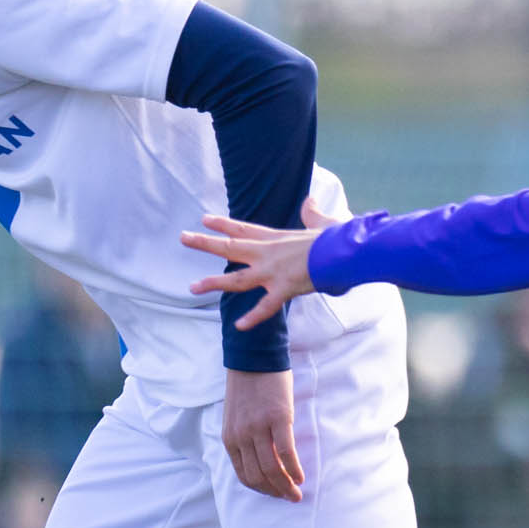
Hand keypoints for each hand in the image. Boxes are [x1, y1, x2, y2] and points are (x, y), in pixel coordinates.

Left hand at [181, 197, 339, 329]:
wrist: (345, 251)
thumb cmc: (337, 237)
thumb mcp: (321, 222)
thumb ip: (312, 213)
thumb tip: (310, 200)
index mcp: (275, 238)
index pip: (243, 228)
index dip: (222, 224)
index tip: (204, 219)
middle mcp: (268, 253)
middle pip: (230, 246)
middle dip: (205, 242)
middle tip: (183, 237)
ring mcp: (273, 272)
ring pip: (237, 279)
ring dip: (214, 283)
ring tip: (192, 287)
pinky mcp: (284, 288)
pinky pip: (265, 307)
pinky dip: (253, 317)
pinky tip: (238, 326)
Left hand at [222, 367, 303, 501]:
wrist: (254, 358)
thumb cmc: (247, 386)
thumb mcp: (236, 417)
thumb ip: (244, 438)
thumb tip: (261, 459)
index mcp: (230, 438)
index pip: (245, 475)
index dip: (262, 489)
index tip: (276, 493)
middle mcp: (241, 436)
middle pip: (258, 476)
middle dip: (276, 492)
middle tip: (291, 497)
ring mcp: (258, 428)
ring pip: (272, 469)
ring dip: (286, 485)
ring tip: (298, 492)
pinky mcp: (277, 418)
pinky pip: (286, 452)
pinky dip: (294, 468)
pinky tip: (301, 476)